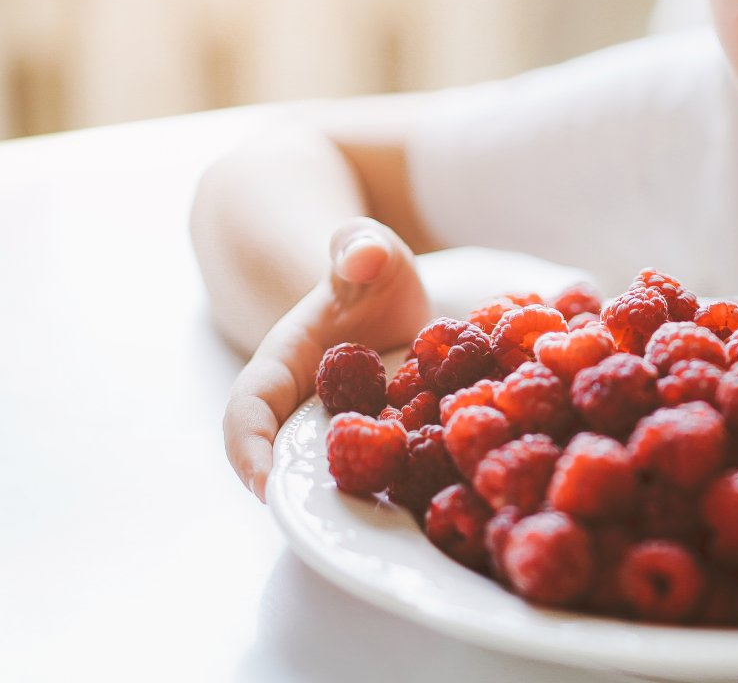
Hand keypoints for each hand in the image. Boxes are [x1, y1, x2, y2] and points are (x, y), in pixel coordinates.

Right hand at [222, 217, 430, 501]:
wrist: (392, 294)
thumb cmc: (366, 271)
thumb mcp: (365, 250)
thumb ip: (358, 248)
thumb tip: (364, 256)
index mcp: (284, 368)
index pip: (249, 409)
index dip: (249, 448)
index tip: (262, 484)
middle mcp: (310, 412)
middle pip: (296, 462)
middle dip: (311, 496)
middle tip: (335, 526)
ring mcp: (354, 434)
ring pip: (351, 478)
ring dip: (369, 501)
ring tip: (398, 526)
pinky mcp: (398, 444)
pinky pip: (403, 470)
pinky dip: (421, 486)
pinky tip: (451, 501)